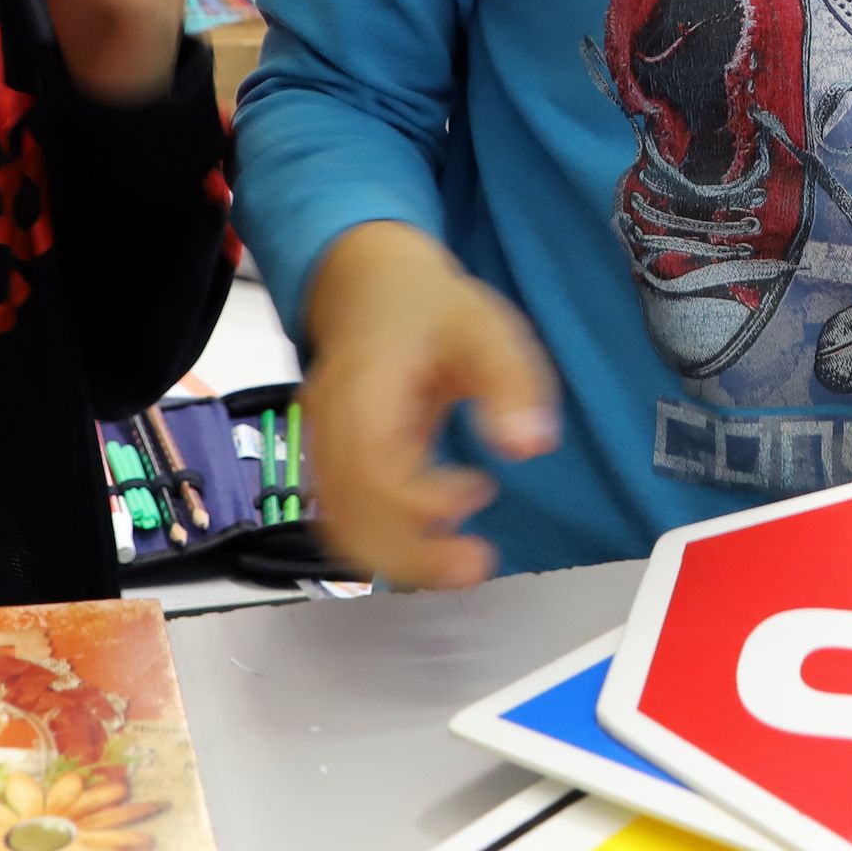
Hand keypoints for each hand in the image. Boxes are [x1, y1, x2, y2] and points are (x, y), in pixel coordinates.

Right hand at [301, 221, 560, 588]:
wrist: (370, 285)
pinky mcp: (330, 461)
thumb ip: (511, 382)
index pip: (372, 467)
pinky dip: (381, 541)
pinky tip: (430, 534)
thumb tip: (529, 446)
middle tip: (474, 565)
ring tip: (459, 555)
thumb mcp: (486, 328)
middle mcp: (330, 421)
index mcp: (364, 386)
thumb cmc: (427, 307)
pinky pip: (341, 517)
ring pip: (338, 525)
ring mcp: (322, 443)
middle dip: (409, 554)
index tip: (480, 493)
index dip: (419, 503)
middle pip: (347, 512)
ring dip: (396, 555)